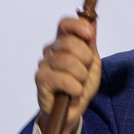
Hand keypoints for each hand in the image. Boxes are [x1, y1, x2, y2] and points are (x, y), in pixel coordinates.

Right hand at [34, 17, 100, 133]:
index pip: (65, 24)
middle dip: (87, 60)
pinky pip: (65, 80)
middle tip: (85, 73)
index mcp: (63, 43)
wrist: (71, 111)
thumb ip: (91, 44)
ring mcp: (44, 64)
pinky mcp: (41, 79)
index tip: (89, 35)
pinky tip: (73, 94)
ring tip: (79, 85)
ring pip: (70, 62)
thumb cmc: (81, 85)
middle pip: (71, 43)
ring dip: (82, 77)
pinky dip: (76, 89)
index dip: (78, 26)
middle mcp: (51, 50)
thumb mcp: (92, 64)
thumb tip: (92, 22)